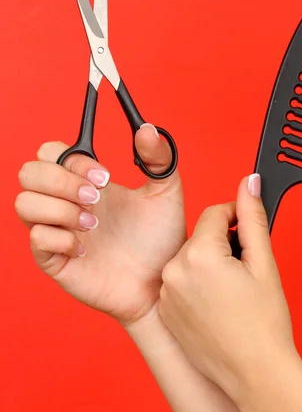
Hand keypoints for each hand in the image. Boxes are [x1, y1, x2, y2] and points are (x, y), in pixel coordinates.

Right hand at [15, 125, 185, 324]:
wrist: (162, 282)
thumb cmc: (161, 239)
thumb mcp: (166, 193)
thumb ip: (158, 159)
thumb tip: (146, 128)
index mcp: (86, 182)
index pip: (51, 153)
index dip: (70, 158)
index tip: (104, 176)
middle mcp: (67, 203)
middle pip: (29, 173)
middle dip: (61, 181)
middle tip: (96, 197)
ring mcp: (58, 232)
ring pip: (24, 204)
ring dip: (59, 208)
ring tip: (93, 224)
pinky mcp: (56, 261)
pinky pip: (36, 239)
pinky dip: (59, 239)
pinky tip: (86, 248)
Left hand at [159, 174, 293, 399]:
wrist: (256, 375)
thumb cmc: (265, 324)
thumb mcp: (263, 263)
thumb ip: (252, 217)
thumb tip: (250, 182)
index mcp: (198, 255)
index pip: (214, 213)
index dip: (236, 218)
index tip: (249, 232)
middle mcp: (173, 271)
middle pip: (200, 237)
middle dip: (222, 245)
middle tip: (246, 272)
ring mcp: (166, 294)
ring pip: (190, 260)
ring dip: (209, 266)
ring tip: (232, 293)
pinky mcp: (165, 312)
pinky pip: (180, 283)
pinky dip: (197, 287)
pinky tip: (218, 307)